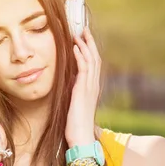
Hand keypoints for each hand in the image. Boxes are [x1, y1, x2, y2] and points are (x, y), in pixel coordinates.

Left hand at [65, 25, 101, 146]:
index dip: (89, 49)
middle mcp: (94, 85)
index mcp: (92, 88)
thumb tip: (69, 79)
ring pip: (91, 60)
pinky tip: (75, 47)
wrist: (81, 137)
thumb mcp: (73, 103)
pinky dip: (80, 55)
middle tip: (84, 28)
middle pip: (95, 57)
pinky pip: (84, 68)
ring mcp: (90, 87)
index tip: (83, 38)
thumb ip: (74, 90)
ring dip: (85, 45)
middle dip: (89, 42)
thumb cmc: (76, 124)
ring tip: (78, 33)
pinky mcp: (83, 90)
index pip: (93, 63)